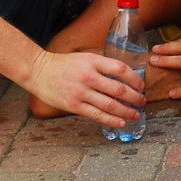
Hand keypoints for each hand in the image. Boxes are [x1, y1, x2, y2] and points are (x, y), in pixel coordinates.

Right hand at [27, 51, 144, 127]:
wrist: (38, 71)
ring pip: (111, 105)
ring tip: (136, 114)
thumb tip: (122, 78)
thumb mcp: (84, 58)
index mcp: (92, 61)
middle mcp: (88, 76)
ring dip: (127, 111)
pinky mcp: (74, 105)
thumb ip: (101, 66)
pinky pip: (97, 115)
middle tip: (142, 102)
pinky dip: (112, 120)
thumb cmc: (62, 64)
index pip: (120, 69)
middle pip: (119, 89)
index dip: (134, 78)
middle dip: (135, 97)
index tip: (141, 85)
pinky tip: (121, 122)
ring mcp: (81, 92)